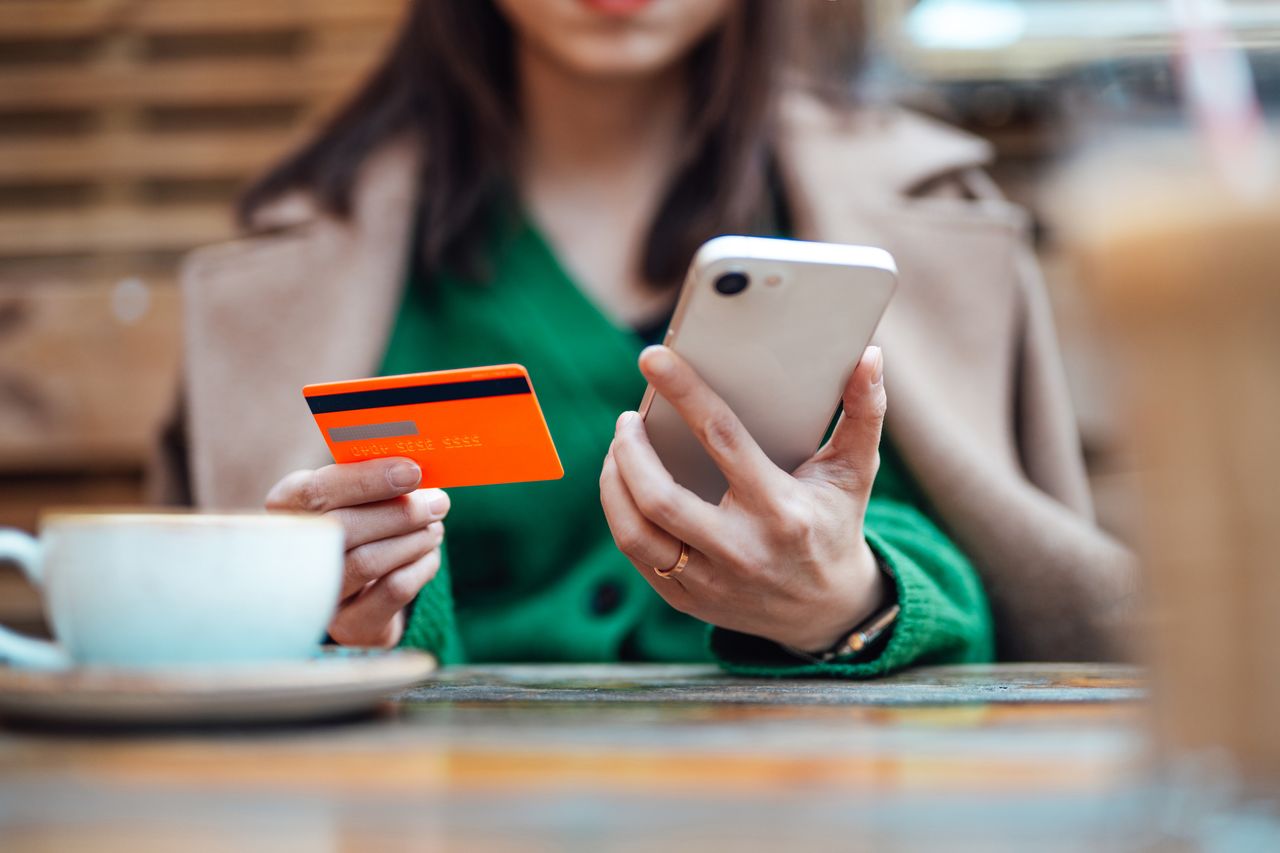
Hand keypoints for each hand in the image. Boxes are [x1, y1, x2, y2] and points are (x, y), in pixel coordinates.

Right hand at [265, 457, 448, 647]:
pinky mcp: (348, 626)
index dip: (366, 480)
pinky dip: (421, 566)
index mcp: (285, 510)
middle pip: (343, 528)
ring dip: (414, 538)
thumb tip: (415, 469)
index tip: (411, 470)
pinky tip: (429, 554)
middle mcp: (291, 555)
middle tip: (438, 502)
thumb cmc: (360, 527)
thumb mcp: (355, 498)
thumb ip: (372, 481)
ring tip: (434, 526)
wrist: (358, 593)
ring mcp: (316, 595)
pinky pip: (393, 590)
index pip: (314, 492)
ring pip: (368, 562)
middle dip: (401, 512)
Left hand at [600, 345, 888, 652]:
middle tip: (627, 420)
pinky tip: (623, 487)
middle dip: (630, 450)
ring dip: (615, 483)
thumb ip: (863, 413)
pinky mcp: (687, 600)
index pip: (722, 438)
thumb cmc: (835, 525)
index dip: (684, 393)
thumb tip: (870, 357)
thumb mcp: (855, 472)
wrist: (827, 611)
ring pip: (636, 532)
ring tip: (619, 450)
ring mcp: (710, 581)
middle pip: (660, 497)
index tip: (653, 359)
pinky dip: (620, 514)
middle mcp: (742, 549)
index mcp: (781, 509)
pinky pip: (637, 555)